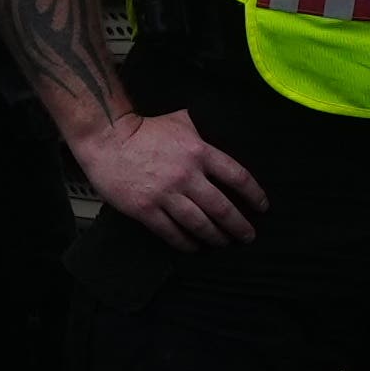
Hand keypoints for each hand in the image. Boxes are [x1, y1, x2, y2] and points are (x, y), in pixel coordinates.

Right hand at [68, 101, 261, 249]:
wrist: (107, 138)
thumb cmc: (144, 129)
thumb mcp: (182, 123)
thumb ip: (203, 136)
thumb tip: (221, 141)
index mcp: (200, 152)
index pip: (238, 177)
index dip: (254, 195)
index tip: (262, 207)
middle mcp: (187, 175)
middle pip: (221, 207)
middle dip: (238, 225)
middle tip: (248, 236)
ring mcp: (165, 194)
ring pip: (199, 223)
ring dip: (215, 237)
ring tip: (224, 243)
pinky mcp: (145, 209)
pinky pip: (171, 232)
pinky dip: (186, 243)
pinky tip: (195, 247)